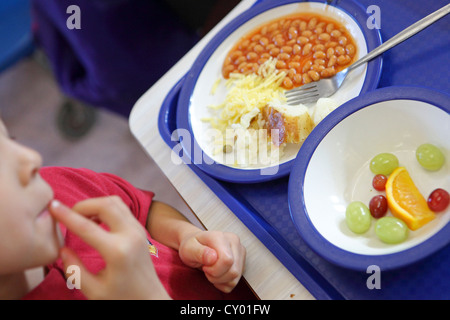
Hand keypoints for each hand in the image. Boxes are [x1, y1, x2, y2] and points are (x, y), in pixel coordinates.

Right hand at [50, 196, 169, 299]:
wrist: (150, 299)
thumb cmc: (122, 298)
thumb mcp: (93, 291)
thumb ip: (74, 269)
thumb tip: (63, 249)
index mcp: (117, 251)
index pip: (87, 227)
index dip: (67, 215)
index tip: (53, 206)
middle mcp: (130, 235)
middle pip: (105, 204)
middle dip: (83, 205)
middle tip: (68, 215)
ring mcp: (138, 229)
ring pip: (115, 202)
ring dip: (96, 204)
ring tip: (81, 218)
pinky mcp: (141, 229)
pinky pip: (122, 208)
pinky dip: (106, 208)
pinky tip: (96, 220)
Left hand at [178, 230, 245, 292]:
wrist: (196, 245)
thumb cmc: (192, 246)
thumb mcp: (188, 248)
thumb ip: (199, 252)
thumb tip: (213, 258)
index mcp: (221, 236)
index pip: (227, 260)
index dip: (214, 269)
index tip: (204, 266)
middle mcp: (234, 242)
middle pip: (233, 271)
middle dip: (216, 276)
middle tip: (206, 269)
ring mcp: (240, 252)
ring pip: (235, 277)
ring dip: (220, 280)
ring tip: (211, 271)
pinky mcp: (241, 262)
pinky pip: (235, 281)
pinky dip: (224, 283)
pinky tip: (217, 275)